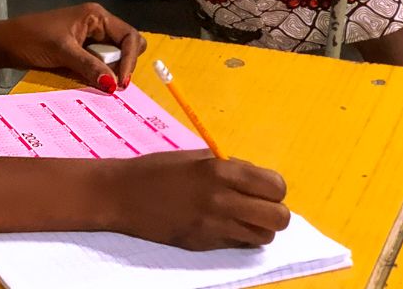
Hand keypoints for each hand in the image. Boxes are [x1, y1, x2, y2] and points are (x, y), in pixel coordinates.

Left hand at [0, 3, 145, 90]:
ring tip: (103, 87)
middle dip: (124, 65)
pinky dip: (99, 74)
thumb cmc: (32, 39)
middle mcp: (97, 24)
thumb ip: (91, 67)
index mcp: (97, 16)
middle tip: (114, 84)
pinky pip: (99, 63)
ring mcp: (89, 37)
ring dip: (111, 72)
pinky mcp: (81, 50)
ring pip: (113, 57)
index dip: (130, 59)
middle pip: (126, 46)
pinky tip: (94, 84)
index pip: (129, 36)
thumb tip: (114, 85)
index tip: (122, 83)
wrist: (5, 44)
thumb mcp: (63, 52)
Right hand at [104, 151, 289, 250]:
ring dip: (258, 228)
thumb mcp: (198, 158)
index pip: (275, 187)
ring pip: (264, 237)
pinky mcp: (205, 243)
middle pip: (279, 218)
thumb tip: (258, 181)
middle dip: (274, 213)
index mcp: (221, 171)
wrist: (123, 195)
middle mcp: (223, 200)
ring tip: (241, 218)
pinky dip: (239, 237)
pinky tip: (222, 225)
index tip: (263, 188)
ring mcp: (214, 226)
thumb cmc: (159, 169)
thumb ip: (230, 168)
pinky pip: (239, 245)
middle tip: (258, 206)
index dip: (274, 189)